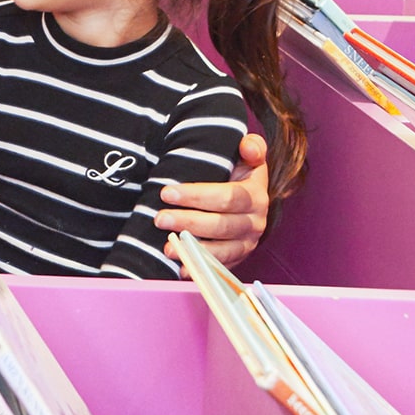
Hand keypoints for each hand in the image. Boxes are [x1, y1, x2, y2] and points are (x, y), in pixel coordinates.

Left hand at [158, 133, 269, 268]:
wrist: (244, 195)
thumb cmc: (237, 172)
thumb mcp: (246, 156)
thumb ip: (252, 146)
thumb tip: (248, 146)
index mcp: (256, 195)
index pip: (228, 197)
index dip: (197, 196)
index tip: (166, 192)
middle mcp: (255, 222)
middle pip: (222, 225)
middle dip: (188, 222)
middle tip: (159, 218)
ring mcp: (247, 243)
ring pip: (222, 249)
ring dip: (194, 249)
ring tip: (167, 247)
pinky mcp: (238, 258)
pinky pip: (221, 267)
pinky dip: (201, 268)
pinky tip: (182, 268)